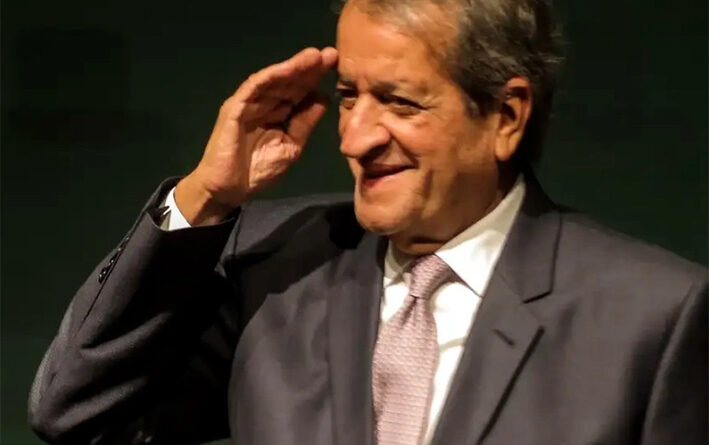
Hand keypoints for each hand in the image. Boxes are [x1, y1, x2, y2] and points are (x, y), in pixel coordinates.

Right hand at [175, 47, 338, 224]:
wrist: (228, 190)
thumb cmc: (257, 172)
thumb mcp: (291, 146)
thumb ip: (305, 123)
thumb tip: (324, 98)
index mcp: (277, 114)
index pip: (299, 93)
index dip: (316, 80)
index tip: (337, 68)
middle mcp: (263, 104)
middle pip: (289, 82)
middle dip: (309, 68)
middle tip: (331, 55)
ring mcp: (248, 104)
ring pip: (273, 80)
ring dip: (293, 67)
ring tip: (315, 57)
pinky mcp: (235, 107)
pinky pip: (254, 87)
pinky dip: (271, 76)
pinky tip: (289, 68)